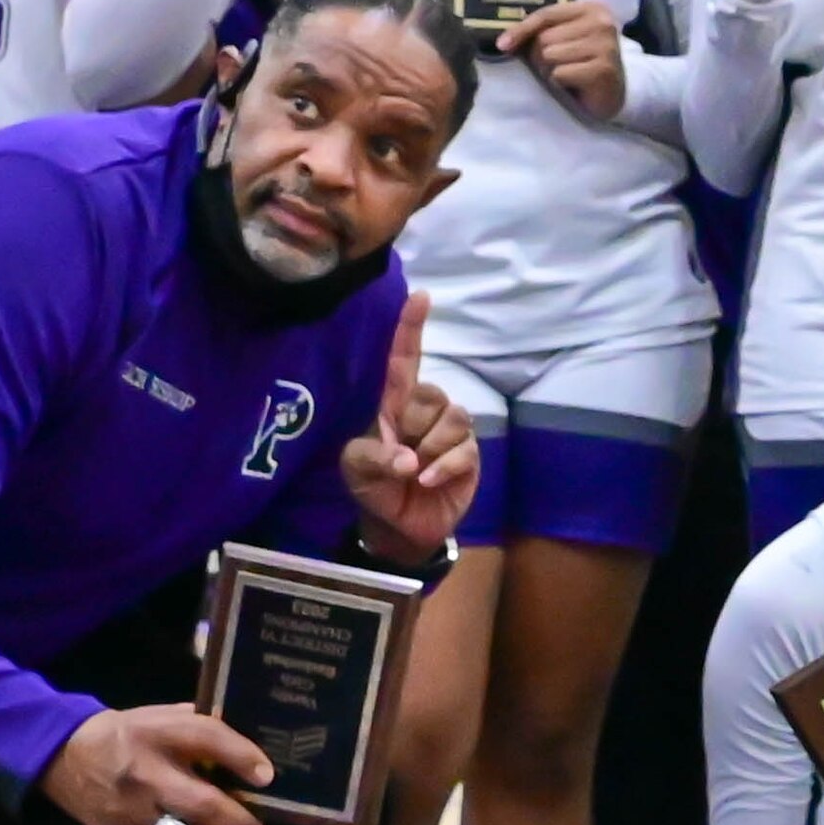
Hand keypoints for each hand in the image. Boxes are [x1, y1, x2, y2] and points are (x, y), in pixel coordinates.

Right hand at [36, 703, 271, 824]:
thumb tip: (248, 749)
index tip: (266, 775)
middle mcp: (142, 772)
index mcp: (154, 732)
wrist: (64, 759)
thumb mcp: (160, 717)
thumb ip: (199, 728)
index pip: (206, 738)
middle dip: (235, 819)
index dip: (241, 756)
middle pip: (200, 802)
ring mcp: (130, 811)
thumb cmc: (128, 735)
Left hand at [341, 287, 479, 560]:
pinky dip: (443, 468)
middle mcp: (424, 411)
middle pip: (431, 393)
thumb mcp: (354, 471)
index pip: (404, 360)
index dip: (410, 328)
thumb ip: (371, 457)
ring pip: (453, 417)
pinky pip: (463, 449)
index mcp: (393, 405)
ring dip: (430, 449)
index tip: (420, 296)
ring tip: (415, 471)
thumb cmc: (373, 488)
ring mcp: (449, 432)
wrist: (399, 529)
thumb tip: (408, 459)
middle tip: (401, 455)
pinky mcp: (469, 455)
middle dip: (414, 426)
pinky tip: (429, 481)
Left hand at [505, 0, 629, 119]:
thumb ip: (538, 33)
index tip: (503, 45)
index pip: (546, 15)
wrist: (611, 94)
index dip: (521, 30)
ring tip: (566, 74)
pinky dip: (561, 83)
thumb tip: (503, 42)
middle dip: (541, 56)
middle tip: (557, 65)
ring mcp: (605, 44)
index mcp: (590, 8)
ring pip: (550, 55)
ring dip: (550, 70)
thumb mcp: (561, 40)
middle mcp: (601, 22)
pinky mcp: (604, 68)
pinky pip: (560, 73)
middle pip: (545, 38)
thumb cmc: (581, 64)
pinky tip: (574, 84)